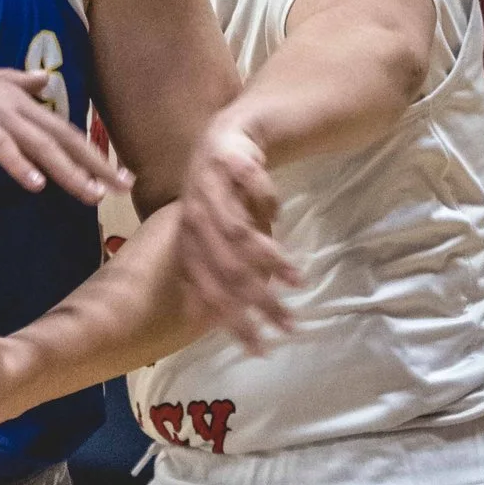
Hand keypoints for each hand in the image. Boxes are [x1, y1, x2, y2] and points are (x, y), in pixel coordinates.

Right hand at [0, 45, 116, 201]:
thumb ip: (16, 82)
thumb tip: (44, 79)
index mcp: (18, 96)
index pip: (65, 129)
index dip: (94, 152)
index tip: (121, 175)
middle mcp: (13, 100)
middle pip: (63, 137)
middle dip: (96, 164)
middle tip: (124, 189)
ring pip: (39, 143)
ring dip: (66, 170)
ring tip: (90, 194)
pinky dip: (19, 164)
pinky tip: (35, 184)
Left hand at [176, 113, 295, 352]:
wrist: (227, 137)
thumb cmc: (221, 196)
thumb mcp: (211, 237)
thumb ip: (212, 272)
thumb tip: (206, 320)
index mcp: (187, 240)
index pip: (208, 288)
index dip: (233, 320)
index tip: (259, 347)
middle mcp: (194, 217)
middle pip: (228, 269)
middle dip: (259, 301)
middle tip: (288, 324)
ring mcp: (209, 188)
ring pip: (239, 232)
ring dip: (270, 259)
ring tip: (296, 280)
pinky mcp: (229, 159)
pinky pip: (253, 186)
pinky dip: (267, 203)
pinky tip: (280, 217)